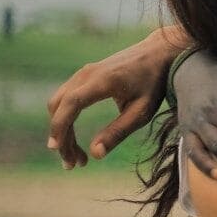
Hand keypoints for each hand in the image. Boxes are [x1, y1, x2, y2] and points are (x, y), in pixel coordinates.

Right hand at [46, 26, 181, 168]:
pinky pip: (66, 98)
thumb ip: (119, 131)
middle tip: (72, 164)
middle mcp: (87, 74)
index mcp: (103, 81)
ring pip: (59, 103)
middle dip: (61, 137)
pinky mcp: (84, 75)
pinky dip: (65, 118)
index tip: (57, 149)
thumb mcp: (142, 111)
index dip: (59, 126)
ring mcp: (84, 72)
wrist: (159, 52)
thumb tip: (95, 154)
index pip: (71, 104)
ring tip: (76, 156)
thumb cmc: (154, 83)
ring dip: (61, 129)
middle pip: (59, 107)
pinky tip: (74, 137)